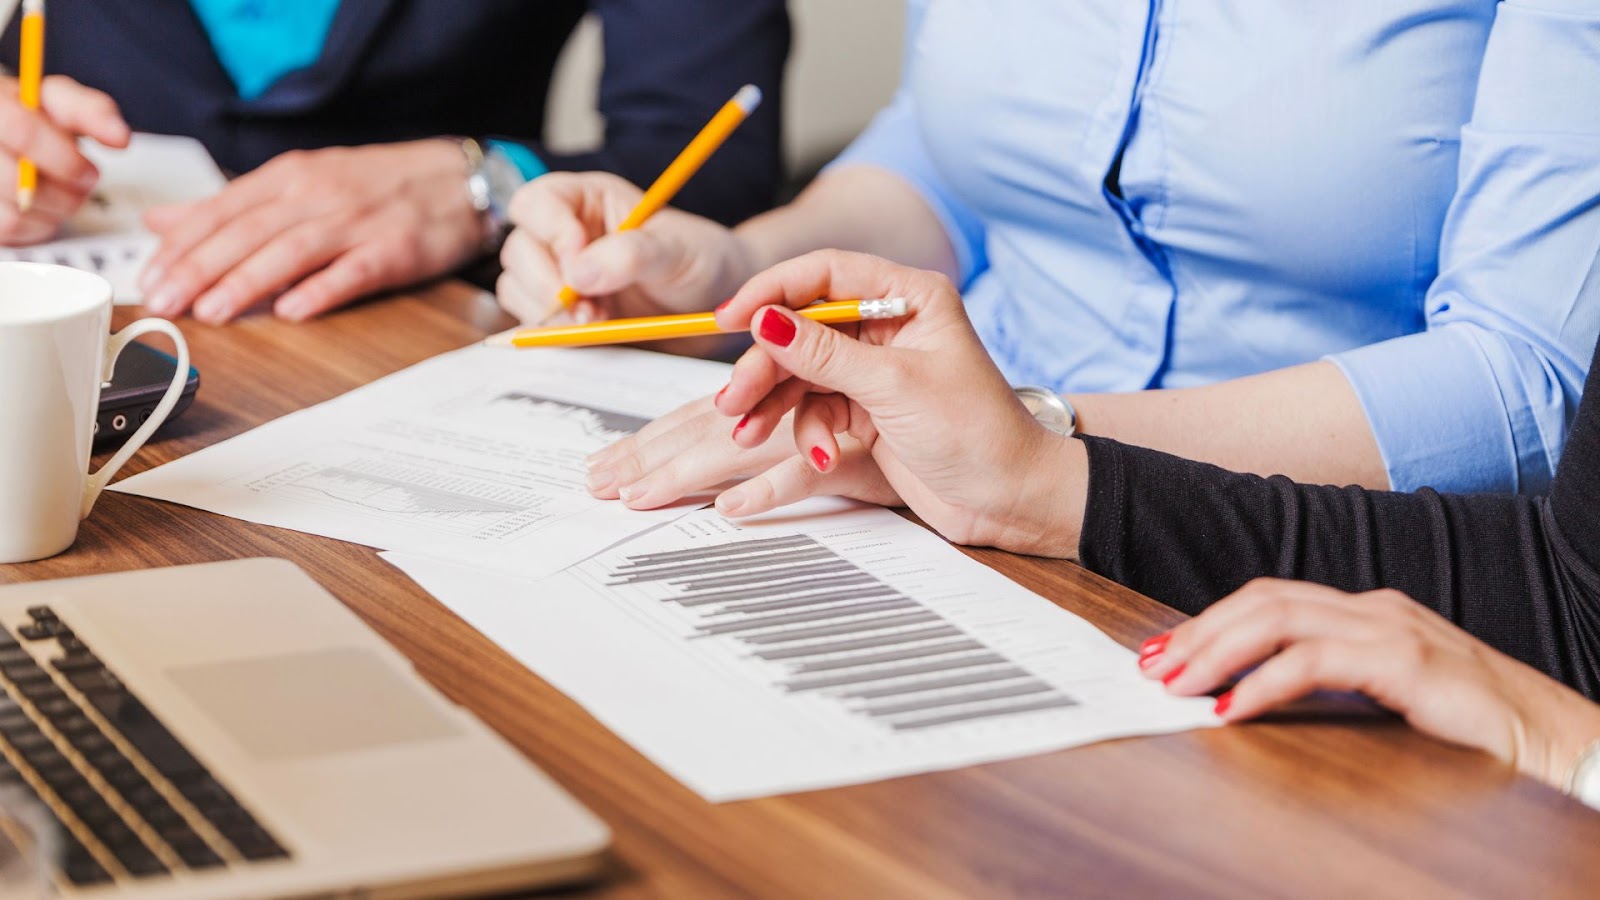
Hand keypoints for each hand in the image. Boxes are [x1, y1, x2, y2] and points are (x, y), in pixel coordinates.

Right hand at [0, 75, 129, 244]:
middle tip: (84, 181)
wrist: (9, 134)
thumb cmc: (34, 117)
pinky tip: (46, 205)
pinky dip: (40, 222)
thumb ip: (92, 111)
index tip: (90, 171)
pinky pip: (13, 226)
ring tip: (65, 190)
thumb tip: (119, 136)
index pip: (22, 131)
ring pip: (19, 206)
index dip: (65, 158)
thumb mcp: (61, 102)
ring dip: (57, 205)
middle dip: (67, 185)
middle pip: (20, 178)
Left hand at [140, 140, 484, 323]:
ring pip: (290, 252)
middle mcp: (318, 194)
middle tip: (164, 302)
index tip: (149, 279)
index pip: (221, 211)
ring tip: (211, 311)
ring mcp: (356, 222)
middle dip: (199, 268)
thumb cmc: (379, 186)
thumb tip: (164, 222)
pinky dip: (319, 290)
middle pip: (247, 232)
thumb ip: (233, 207)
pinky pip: (351, 271)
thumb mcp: (301, 182)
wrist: (458, 181)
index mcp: (290, 176)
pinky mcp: (393, 250)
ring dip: (246, 282)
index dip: (181, 247)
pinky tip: (290, 312)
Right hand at [497, 171, 756, 323]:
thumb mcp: (676, 250)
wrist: (717, 306)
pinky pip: (533, 322)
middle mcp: (564, 233)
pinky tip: (594, 332)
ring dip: (551, 312)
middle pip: (520, 249)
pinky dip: (554, 332)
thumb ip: (631, 254)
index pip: (538, 202)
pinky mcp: (563, 313)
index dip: (550, 231)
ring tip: (600, 320)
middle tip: (589, 310)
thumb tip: (578, 272)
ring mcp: (560, 275)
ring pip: (519, 287)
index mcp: (587, 199)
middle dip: (548, 283)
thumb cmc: (701, 261)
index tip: (579, 263)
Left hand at [585, 398, 904, 509]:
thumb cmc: (925, 454)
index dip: (655, 440)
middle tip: (598, 483)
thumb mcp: (841, 454)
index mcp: (793, 396)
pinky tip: (733, 509)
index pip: (706, 417)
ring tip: (642, 496)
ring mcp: (836, 426)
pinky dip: (772, 487)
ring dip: (694, 468)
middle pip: (712, 424)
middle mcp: (807, 401)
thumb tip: (719, 476)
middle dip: (652, 454)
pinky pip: (810, 471)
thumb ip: (787, 452)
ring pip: (751, 440)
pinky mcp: (867, 457)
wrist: (994, 475)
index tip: (609, 469)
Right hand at [704, 250, 1087, 557]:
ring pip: (802, 372)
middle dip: (766, 365)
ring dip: (774, 403)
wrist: (1009, 498)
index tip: (731, 317)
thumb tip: (765, 320)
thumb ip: (824, 354)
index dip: (772, 291)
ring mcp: (877, 368)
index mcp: (908, 297)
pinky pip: (816, 408)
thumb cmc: (977, 433)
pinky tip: (819, 456)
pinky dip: (807, 432)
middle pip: (803, 328)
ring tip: (749, 434)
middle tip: (735, 399)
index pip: (825, 274)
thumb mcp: (893, 387)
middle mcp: (890, 326)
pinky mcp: (868, 408)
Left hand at [1142, 579, 1599, 787]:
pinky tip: (1232, 707)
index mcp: (1365, 610)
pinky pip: (1316, 660)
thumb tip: (1250, 695)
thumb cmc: (1470, 725)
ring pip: (1280, 618)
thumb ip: (1329, 682)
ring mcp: (1392, 627)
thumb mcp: (1385, 695)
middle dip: (1199, 630)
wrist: (1557, 739)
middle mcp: (1373, 606)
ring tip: (1177, 684)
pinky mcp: (1409, 660)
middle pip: (1263, 599)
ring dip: (1217, 650)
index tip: (1163, 650)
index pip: (1269, 599)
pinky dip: (1264, 682)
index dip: (1210, 621)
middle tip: (1152, 666)